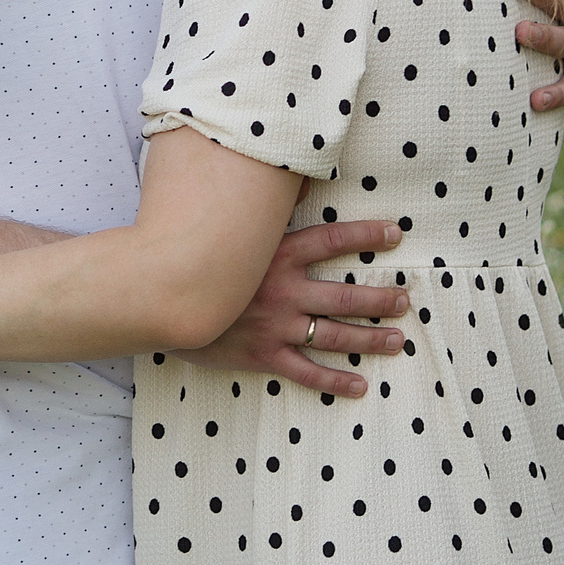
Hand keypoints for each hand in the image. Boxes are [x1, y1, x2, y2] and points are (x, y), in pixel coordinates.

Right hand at [175, 217, 408, 397]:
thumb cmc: (191, 260)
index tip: (395, 232)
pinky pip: (305, 373)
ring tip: (395, 339)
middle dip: (379, 299)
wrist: (159, 302)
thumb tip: (291, 179)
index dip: (366, 234)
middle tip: (404, 300)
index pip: (332, 239)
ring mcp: (276, 326)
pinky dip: (333, 381)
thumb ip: (260, 209)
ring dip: (368, 338)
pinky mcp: (263, 355)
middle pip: (344, 295)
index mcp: (277, 255)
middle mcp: (284, 291)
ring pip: (334, 334)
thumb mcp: (227, 229)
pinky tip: (359, 385)